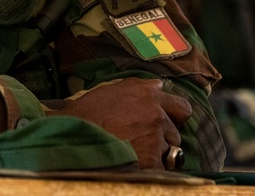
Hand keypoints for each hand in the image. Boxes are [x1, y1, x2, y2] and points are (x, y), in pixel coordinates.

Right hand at [48, 78, 191, 168]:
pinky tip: (133, 162)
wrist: (72, 134)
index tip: (168, 122)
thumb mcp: (112, 89)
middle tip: (144, 141)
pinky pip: (160, 167)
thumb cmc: (87, 112)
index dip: (175, 117)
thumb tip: (159, 86)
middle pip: (175, 133)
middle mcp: (156, 114)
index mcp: (149, 95)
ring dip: (155, 153)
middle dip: (163, 138)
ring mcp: (155, 137)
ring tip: (133, 151)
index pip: (182, 107)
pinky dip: (149, 168)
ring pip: (168, 151)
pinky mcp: (151, 159)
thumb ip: (140, 87)